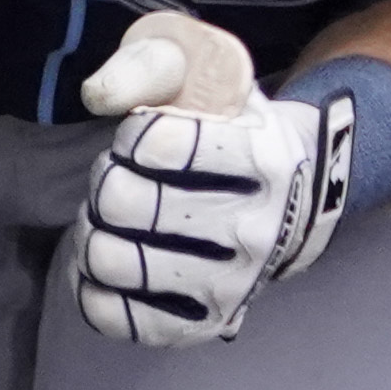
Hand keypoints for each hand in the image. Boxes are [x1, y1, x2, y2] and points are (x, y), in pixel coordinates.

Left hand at [70, 12, 347, 347]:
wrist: (298, 201)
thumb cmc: (238, 132)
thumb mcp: (216, 79)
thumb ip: (153, 65)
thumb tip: (97, 95)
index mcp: (262, 161)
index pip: (158, 142)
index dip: (133, 134)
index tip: (145, 137)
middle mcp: (253, 231)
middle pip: (125, 204)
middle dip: (107, 180)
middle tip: (123, 176)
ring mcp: (230, 285)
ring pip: (113, 261)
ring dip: (93, 232)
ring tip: (113, 220)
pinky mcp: (203, 325)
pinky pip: (116, 317)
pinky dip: (92, 286)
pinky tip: (108, 261)